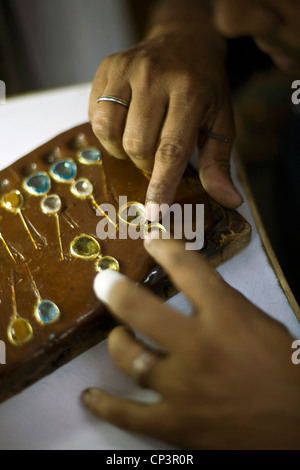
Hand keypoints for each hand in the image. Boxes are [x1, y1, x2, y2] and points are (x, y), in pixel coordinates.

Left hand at [81, 239, 299, 449]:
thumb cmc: (285, 370)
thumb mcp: (261, 324)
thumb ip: (223, 304)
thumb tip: (192, 288)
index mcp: (226, 316)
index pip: (187, 268)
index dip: (163, 247)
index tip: (149, 239)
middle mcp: (198, 347)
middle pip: (140, 309)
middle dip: (115, 290)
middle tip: (104, 282)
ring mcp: (182, 387)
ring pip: (129, 357)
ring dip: (117, 343)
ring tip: (118, 338)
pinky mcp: (176, 424)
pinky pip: (128, 414)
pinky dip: (105, 405)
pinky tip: (90, 397)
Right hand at [89, 25, 242, 213]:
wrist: (184, 40)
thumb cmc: (204, 87)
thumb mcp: (219, 122)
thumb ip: (219, 163)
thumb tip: (230, 201)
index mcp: (190, 92)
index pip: (171, 151)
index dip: (161, 186)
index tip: (154, 214)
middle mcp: (155, 77)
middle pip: (137, 146)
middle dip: (145, 164)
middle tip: (156, 154)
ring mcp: (127, 69)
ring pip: (110, 134)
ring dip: (123, 150)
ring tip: (139, 139)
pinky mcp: (107, 68)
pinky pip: (95, 117)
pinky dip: (108, 132)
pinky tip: (124, 124)